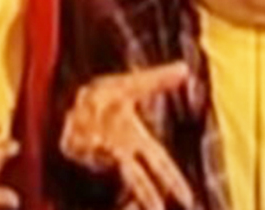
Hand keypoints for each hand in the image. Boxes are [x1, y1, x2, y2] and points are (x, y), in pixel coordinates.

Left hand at [61, 62, 195, 209]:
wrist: (77, 95)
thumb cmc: (110, 94)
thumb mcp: (134, 82)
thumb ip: (159, 79)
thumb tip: (185, 68)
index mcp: (137, 139)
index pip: (161, 163)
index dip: (174, 181)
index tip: (187, 200)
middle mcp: (121, 150)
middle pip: (138, 178)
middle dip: (148, 196)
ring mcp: (99, 152)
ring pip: (105, 160)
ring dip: (102, 149)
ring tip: (102, 138)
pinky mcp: (77, 149)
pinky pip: (83, 143)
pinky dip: (82, 131)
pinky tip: (80, 122)